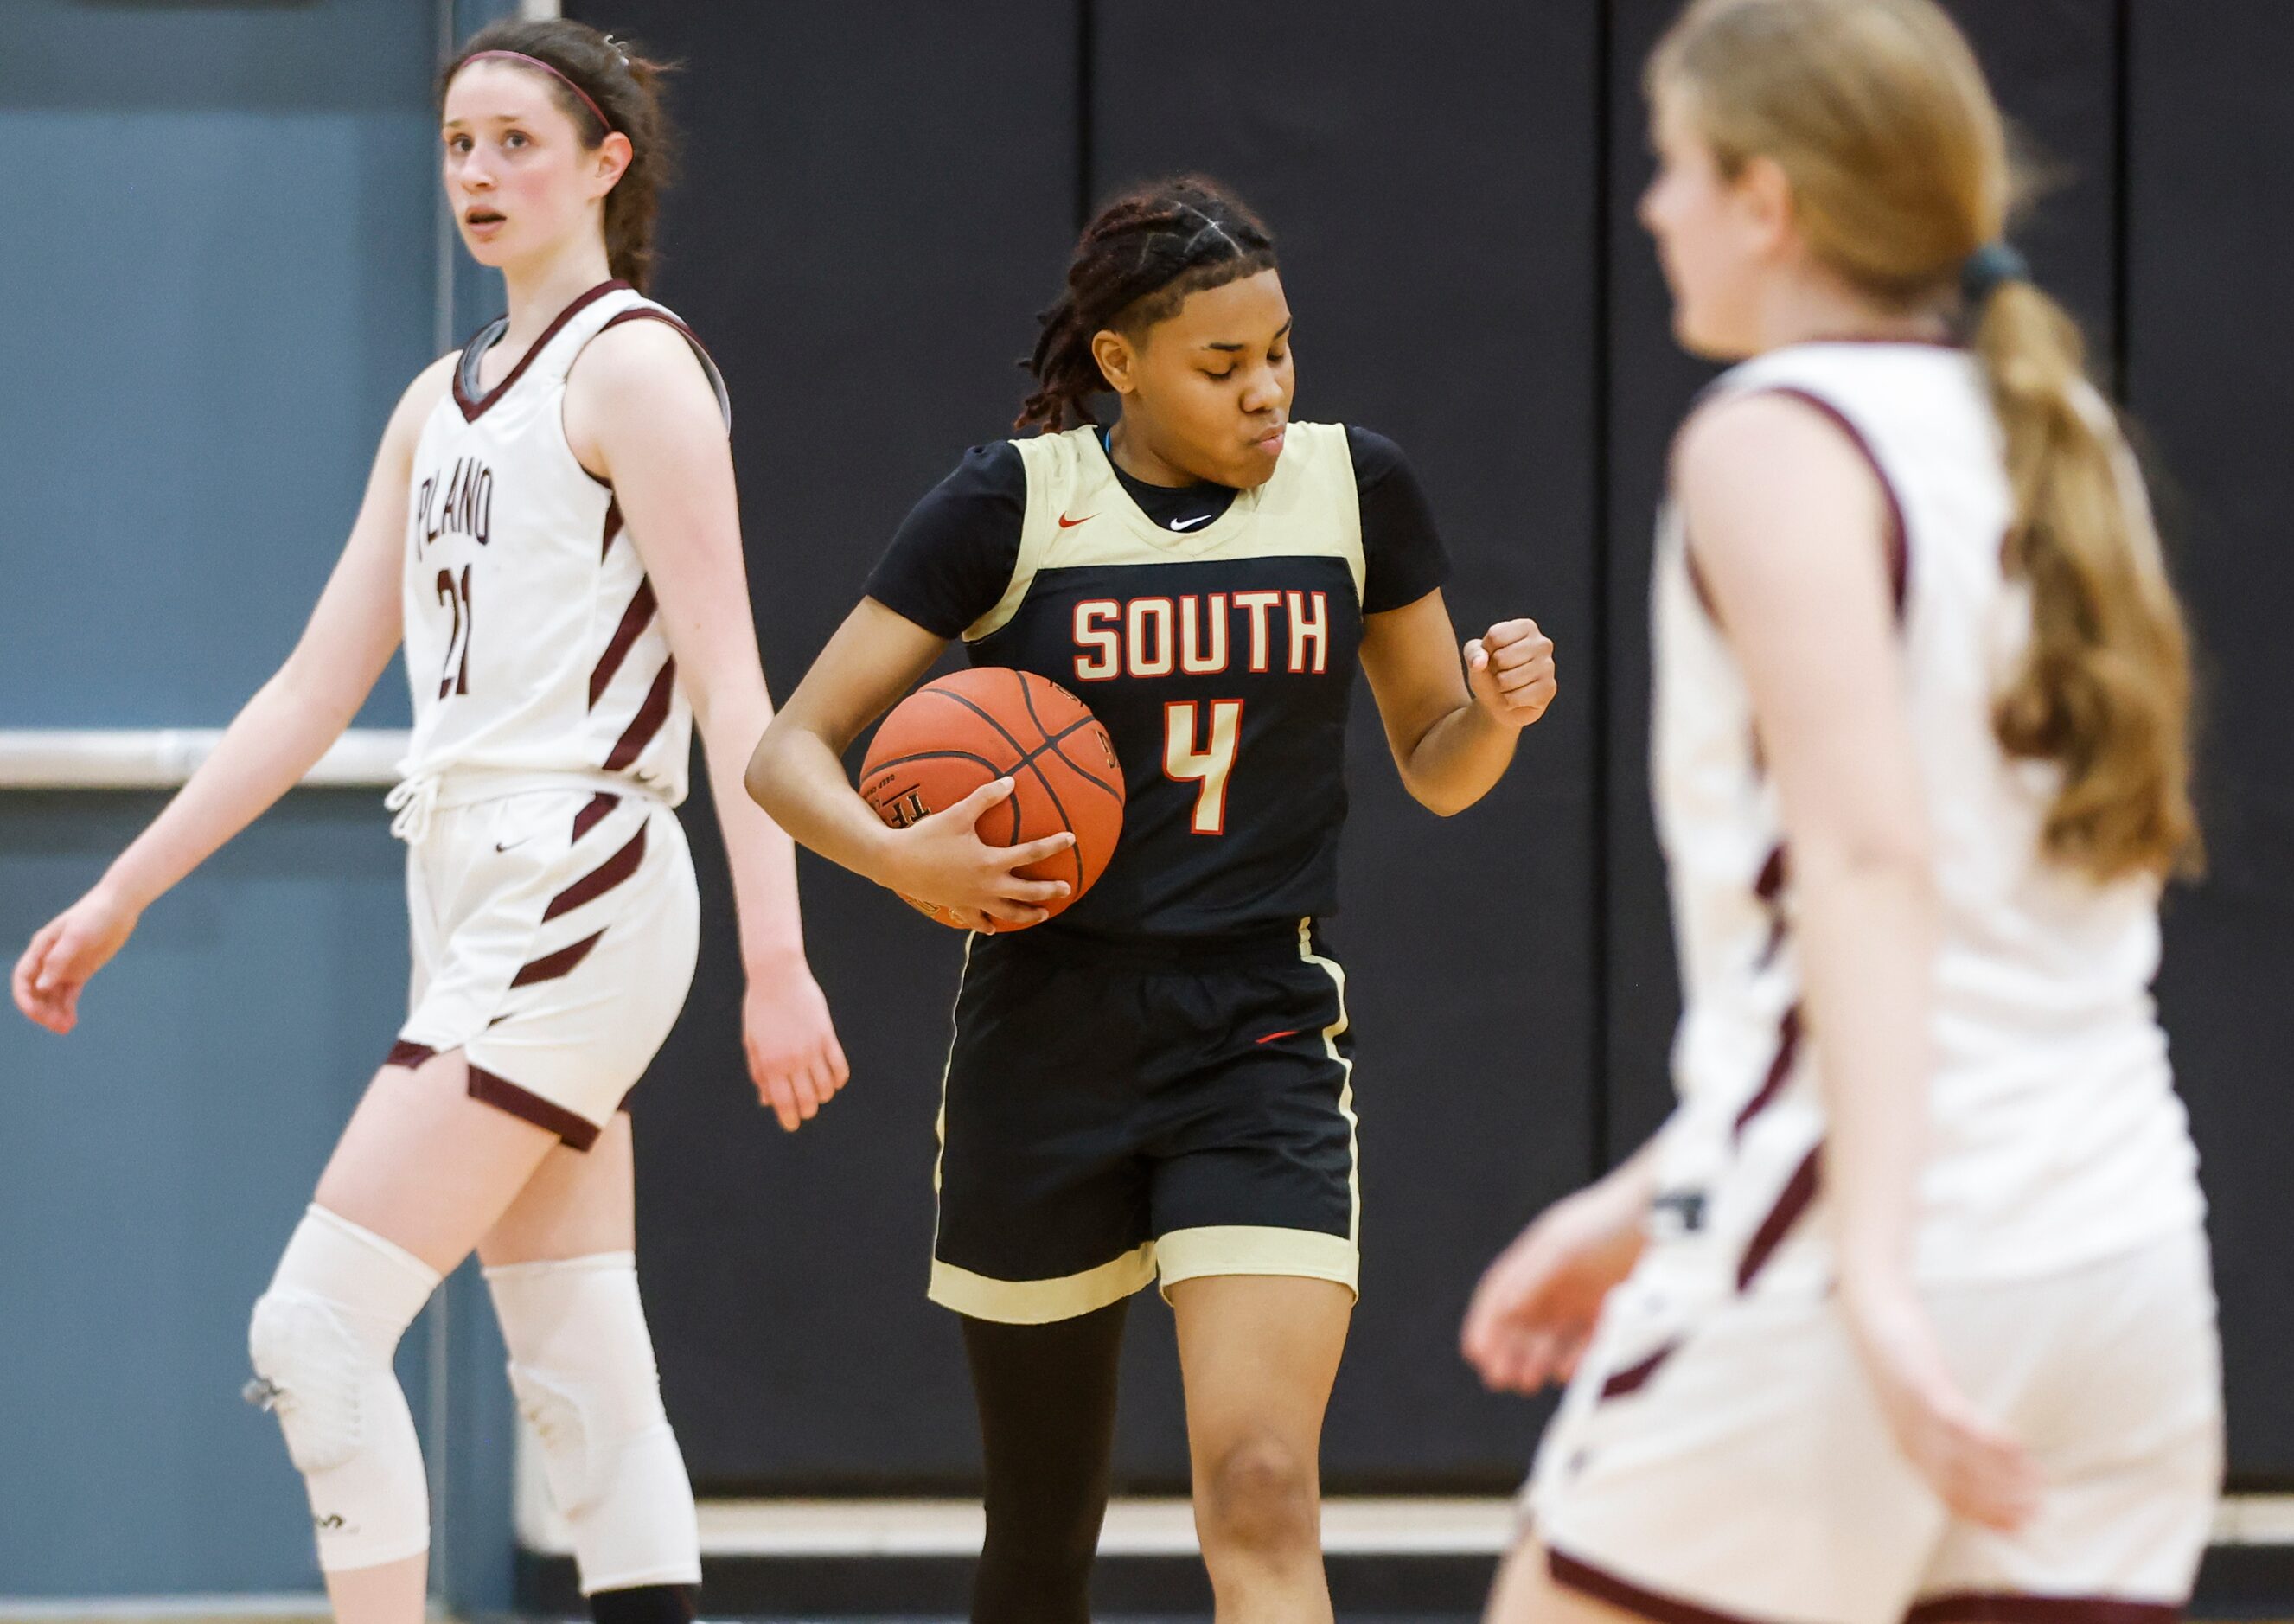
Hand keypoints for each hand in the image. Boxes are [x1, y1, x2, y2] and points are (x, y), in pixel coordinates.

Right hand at [13, 885, 140, 1034]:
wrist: (119, 907)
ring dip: (53, 1013)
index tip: (35, 1014)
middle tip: (57, 1026)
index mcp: (40, 949)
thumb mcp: (76, 936)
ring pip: (51, 996)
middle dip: (41, 1010)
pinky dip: (67, 1008)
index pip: (23, 978)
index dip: (25, 998)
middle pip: (35, 991)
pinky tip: (71, 1021)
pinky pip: (68, 995)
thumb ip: (58, 960)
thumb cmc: (95, 916)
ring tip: (65, 1028)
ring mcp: (64, 967)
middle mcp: (48, 960)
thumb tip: (41, 986)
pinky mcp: (81, 971)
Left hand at [742, 960, 849, 1132]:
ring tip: (818, 1094)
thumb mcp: (752, 1042)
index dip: (788, 1118)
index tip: (792, 1125)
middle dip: (807, 1111)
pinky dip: (838, 1079)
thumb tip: (766, 1100)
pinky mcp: (826, 1035)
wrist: (777, 976)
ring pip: (825, 1087)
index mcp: (770, 1063)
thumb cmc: (759, 1010)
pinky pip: (838, 1066)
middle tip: (805, 1111)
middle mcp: (792, 1059)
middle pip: (807, 1099)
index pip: (783, 1102)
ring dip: (822, 1096)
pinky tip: (834, 1081)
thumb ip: (759, 1073)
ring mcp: (812, 1048)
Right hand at [879, 777, 1074, 931]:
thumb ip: (986, 797)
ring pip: (1007, 912)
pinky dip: (986, 924)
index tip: (1071, 839)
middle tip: (1067, 889)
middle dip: (1049, 892)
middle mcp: (987, 885)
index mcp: (991, 861)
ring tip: (1042, 915)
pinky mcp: (957, 906)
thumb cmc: (927, 836)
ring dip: (1027, 915)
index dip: (1053, 845)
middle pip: (1027, 892)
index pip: (1031, 853)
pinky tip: (992, 926)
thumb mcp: (958, 813)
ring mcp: (973, 899)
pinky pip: (976, 920)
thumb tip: (1011, 781)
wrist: (896, 863)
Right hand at [1461, 1172, 1645, 1393]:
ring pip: (1550, 1336)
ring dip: (1534, 1359)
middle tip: (1500, 1378)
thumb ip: (1529, 1277)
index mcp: (1535, 1259)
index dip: (1484, 1324)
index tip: (1475, 1353)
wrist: (1662, 1216)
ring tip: (1526, 1382)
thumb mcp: (1560, 1246)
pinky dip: (1572, 1359)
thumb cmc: (1606, 1222)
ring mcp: (1582, 1296)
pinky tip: (1563, 1374)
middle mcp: (1555, 1279)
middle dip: (1506, 1351)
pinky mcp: (1611, 1310)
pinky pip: (1585, 1342)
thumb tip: (1501, 1311)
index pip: (1499, 1295)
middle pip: (1521, 1321)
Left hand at [1465, 618, 1556, 728]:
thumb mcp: (1475, 656)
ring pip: (1506, 680)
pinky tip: (1514, 697)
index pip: (1495, 636)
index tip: (1491, 656)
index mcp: (1527, 627)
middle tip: (1500, 673)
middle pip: (1501, 658)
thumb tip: (1479, 663)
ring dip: (1498, 687)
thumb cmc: (1489, 671)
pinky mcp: (1549, 689)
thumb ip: (1473, 653)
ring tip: (1505, 685)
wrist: (1501, 701)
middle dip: (1493, 671)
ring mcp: (1548, 666)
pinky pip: (1515, 698)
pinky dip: (1507, 701)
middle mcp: (1542, 643)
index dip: (1485, 650)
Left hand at [1841, 1270, 2040, 1530]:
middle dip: (1999, 1503)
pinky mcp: (1922, 1386)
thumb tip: (1980, 1454)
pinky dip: (1988, 1439)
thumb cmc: (1901, 1359)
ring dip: (2004, 1477)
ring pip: (1962, 1459)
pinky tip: (2019, 1446)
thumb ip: (1945, 1428)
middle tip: (2038, 1512)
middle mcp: (1909, 1437)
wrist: (1872, 1312)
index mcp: (1908, 1446)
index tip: (2018, 1527)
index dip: (1984, 1514)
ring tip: (2040, 1483)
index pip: (1947, 1495)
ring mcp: (1914, 1414)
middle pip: (1957, 1485)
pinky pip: (1957, 1422)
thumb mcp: (1920, 1402)